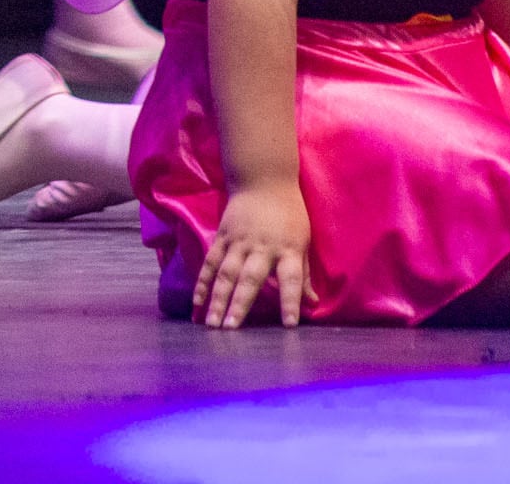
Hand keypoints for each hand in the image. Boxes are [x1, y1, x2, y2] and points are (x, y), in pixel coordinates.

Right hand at [194, 180, 309, 328]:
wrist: (264, 179)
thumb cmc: (289, 213)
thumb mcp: (303, 241)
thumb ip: (303, 274)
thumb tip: (312, 302)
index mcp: (287, 249)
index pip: (291, 279)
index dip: (291, 302)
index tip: (290, 324)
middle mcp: (262, 247)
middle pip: (250, 279)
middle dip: (240, 305)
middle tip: (231, 329)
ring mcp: (238, 241)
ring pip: (225, 273)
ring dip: (217, 299)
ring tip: (211, 323)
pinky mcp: (222, 236)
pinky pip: (210, 262)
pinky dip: (202, 282)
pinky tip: (197, 301)